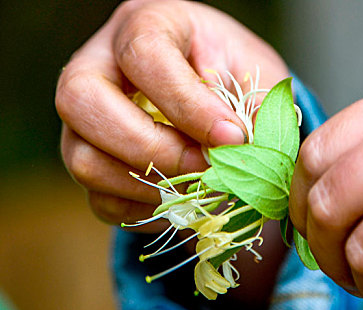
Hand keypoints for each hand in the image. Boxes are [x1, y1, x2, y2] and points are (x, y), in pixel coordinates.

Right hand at [56, 0, 288, 230]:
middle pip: (83, 100)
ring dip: (149, 185)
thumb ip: (252, 104)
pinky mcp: (87, 159)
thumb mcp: (256, 74)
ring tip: (199, 184)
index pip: (145, 55)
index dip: (187, 104)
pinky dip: (145, 208)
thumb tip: (240, 147)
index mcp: (148, 23)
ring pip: (82, 159)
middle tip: (205, 166)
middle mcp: (99, 64)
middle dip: (152, 147)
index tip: (231, 137)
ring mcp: (84, 118)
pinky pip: (100, 198)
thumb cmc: (233, 74)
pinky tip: (180, 195)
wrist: (214, 97)